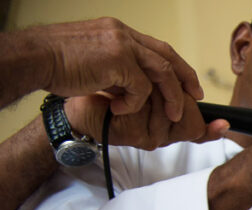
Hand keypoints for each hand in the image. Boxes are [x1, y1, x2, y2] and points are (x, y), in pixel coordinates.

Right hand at [31, 18, 202, 120]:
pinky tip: (119, 109)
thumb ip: (116, 69)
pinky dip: (135, 103)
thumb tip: (132, 89)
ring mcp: (122, 44)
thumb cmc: (56, 64)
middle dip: (186, 79)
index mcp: (118, 32)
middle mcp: (123, 34)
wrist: (34, 58)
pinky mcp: (118, 60)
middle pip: (168, 56)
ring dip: (171, 96)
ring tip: (172, 114)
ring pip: (163, 72)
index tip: (189, 84)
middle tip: (196, 98)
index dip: (177, 66)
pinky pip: (141, 87)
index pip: (158, 48)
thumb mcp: (94, 62)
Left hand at [65, 92, 226, 149]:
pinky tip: (123, 98)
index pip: (197, 130)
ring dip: (152, 92)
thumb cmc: (110, 100)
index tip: (224, 124)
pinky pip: (149, 108)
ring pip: (169, 110)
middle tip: (154, 87)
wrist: (77, 106)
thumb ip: (176, 101)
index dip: (210, 128)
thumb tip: (214, 114)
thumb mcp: (147, 97)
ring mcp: (149, 138)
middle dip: (176, 95)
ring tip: (132, 92)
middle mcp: (161, 138)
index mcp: (166, 131)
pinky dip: (136, 96)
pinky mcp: (134, 134)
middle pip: (189, 117)